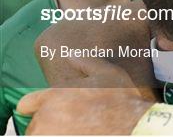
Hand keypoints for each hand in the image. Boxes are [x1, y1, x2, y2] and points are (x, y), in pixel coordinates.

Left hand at [17, 58, 153, 134]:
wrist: (134, 127)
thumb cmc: (123, 100)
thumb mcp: (108, 72)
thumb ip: (85, 62)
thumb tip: (70, 55)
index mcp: (55, 95)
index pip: (27, 104)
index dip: (37, 106)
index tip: (51, 110)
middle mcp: (47, 118)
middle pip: (36, 123)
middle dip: (51, 122)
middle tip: (74, 120)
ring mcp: (52, 136)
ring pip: (44, 135)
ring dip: (56, 132)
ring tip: (79, 129)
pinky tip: (83, 134)